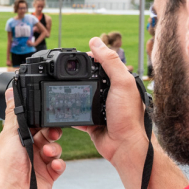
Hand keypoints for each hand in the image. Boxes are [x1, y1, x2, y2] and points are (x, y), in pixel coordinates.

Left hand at [0, 88, 65, 188]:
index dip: (41, 119)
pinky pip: (59, 164)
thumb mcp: (10, 134)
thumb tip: (9, 92)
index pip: (32, 122)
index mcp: (15, 138)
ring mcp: (37, 162)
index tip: (48, 115)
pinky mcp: (47, 174)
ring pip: (54, 148)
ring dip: (54, 149)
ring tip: (47, 154)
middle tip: (53, 133)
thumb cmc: (7, 166)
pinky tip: (53, 165)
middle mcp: (26, 149)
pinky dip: (58, 163)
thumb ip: (13, 113)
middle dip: (52, 133)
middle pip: (46, 134)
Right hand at [74, 37, 149, 163]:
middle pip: (90, 79)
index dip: (91, 58)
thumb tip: (95, 41)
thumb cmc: (128, 117)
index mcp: (120, 82)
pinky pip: (77, 114)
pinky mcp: (92, 122)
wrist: (124, 146)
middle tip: (64, 72)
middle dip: (78, 76)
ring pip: (82, 96)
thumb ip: (110, 62)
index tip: (77, 56)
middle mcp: (111, 94)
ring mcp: (100, 108)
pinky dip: (70, 112)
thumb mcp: (121, 83)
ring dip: (73, 94)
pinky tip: (62, 107)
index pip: (103, 64)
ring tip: (59, 88)